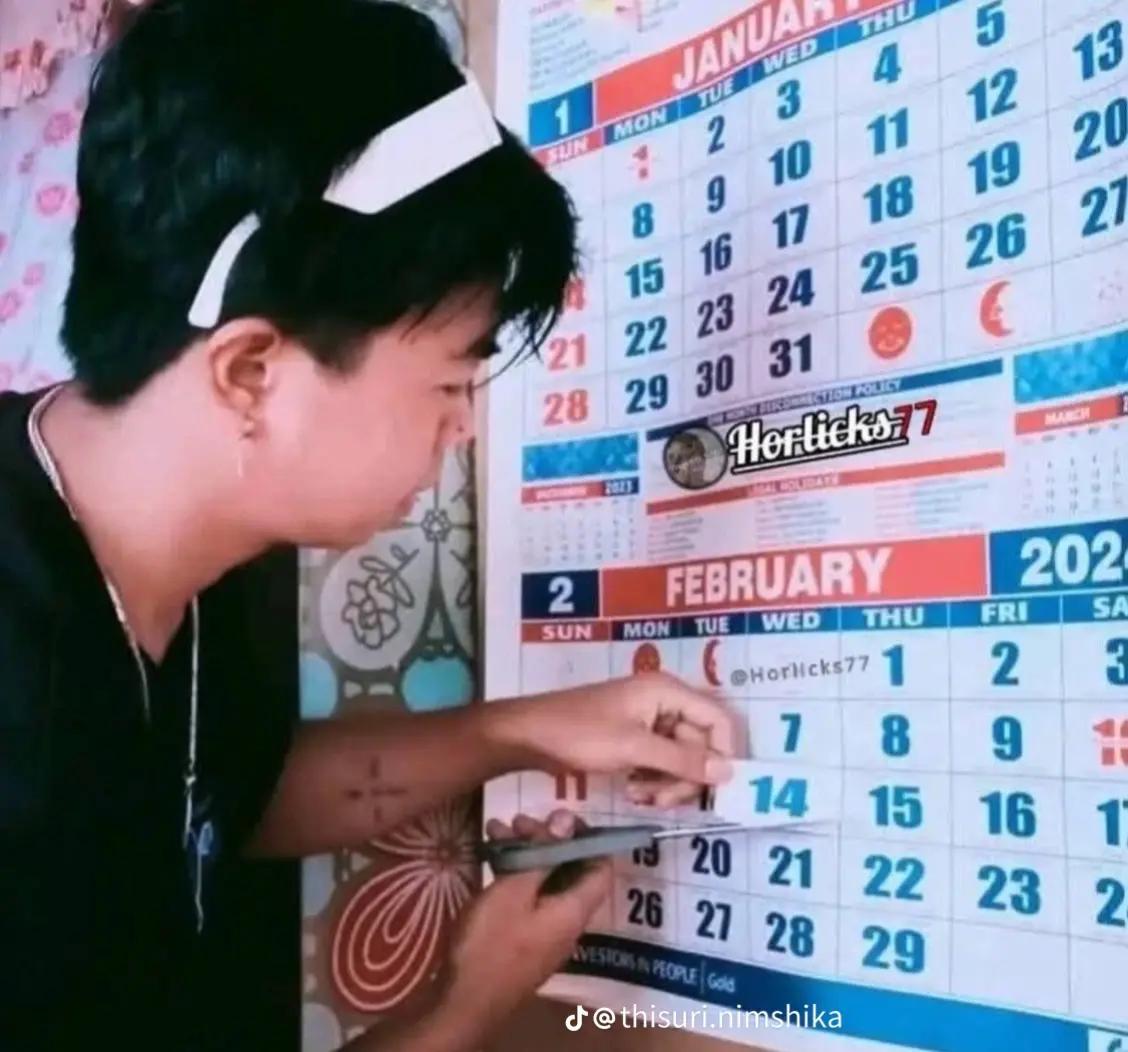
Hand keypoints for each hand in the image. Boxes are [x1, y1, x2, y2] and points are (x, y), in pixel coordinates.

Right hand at [433, 811, 610, 1049]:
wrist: (462, 1003)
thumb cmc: (491, 942)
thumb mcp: (514, 890)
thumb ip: (543, 853)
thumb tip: (566, 819)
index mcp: (574, 910)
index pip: (601, 867)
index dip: (588, 836)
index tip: (559, 814)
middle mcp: (566, 922)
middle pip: (569, 871)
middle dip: (546, 839)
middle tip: (518, 819)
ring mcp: (544, 933)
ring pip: (544, 882)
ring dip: (525, 853)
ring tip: (496, 829)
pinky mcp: (522, 940)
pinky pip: (528, 898)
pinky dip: (514, 874)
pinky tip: (490, 856)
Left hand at [496, 670, 739, 807]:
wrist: (530, 736)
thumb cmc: (580, 734)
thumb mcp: (634, 748)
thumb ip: (683, 760)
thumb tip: (729, 772)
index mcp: (667, 691)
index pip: (718, 720)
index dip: (721, 754)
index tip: (712, 788)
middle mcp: (663, 701)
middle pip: (700, 744)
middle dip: (684, 776)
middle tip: (661, 800)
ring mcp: (648, 720)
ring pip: (680, 758)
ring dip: (666, 782)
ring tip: (639, 796)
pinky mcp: (633, 739)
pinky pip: (659, 761)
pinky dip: (651, 779)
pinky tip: (631, 791)